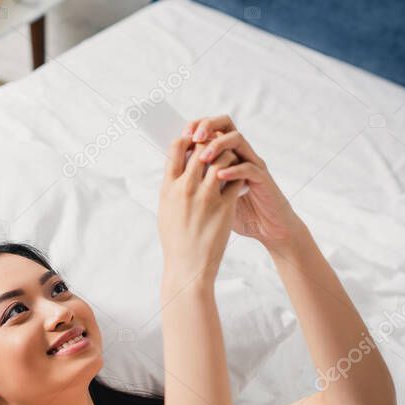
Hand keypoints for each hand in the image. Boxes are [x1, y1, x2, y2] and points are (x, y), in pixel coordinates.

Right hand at [158, 132, 244, 284]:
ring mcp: (207, 197)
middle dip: (210, 143)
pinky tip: (238, 179)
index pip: (176, 147)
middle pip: (202, 148)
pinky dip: (239, 175)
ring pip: (223, 159)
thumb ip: (172, 185)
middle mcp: (186, 188)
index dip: (187, 138)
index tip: (194, 139)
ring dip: (228, 156)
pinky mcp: (225, 207)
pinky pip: (236, 180)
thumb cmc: (175, 239)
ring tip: (230, 161)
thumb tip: (178, 165)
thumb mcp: (165, 208)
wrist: (188, 267)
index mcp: (168, 187)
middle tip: (216, 146)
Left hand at [185, 114, 301, 246]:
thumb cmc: (236, 210)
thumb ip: (197, 178)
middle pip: (226, 124)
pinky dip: (233, 169)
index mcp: (226, 153)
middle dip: (208, 126)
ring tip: (204, 156)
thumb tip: (169, 170)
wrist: (265, 227)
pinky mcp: (262, 178)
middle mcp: (240, 153)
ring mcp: (252, 163)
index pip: (212, 126)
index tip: (182, 132)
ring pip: (237, 139)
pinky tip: (219, 176)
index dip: (197, 125)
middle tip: (194, 137)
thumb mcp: (212, 192)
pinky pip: (249, 167)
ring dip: (218, 145)